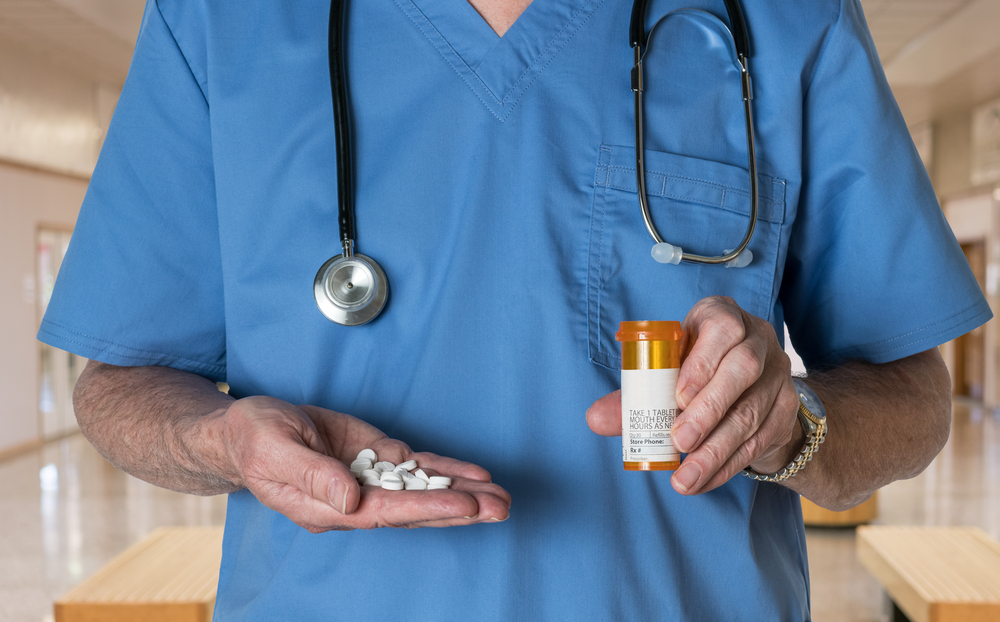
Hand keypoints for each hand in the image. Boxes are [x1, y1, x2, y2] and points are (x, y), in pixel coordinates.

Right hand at [217, 396, 510, 531]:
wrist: (248, 430)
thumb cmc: (254, 441)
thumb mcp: (274, 450)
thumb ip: (312, 475)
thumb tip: (350, 499)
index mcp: (329, 507)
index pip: (388, 512)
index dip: (430, 509)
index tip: (468, 505)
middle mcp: (355, 500)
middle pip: (416, 509)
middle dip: (461, 509)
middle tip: (503, 507)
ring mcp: (368, 479)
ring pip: (423, 490)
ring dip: (462, 492)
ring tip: (502, 497)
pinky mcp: (374, 457)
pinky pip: (416, 467)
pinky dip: (445, 471)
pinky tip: (474, 475)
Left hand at [587, 296, 801, 494]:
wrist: (748, 387)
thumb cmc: (695, 371)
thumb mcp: (666, 371)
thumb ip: (633, 393)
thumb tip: (595, 418)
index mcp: (721, 317)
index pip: (722, 330)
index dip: (702, 363)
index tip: (678, 398)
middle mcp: (757, 340)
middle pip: (742, 371)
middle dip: (708, 410)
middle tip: (678, 442)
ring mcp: (777, 375)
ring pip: (751, 413)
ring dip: (716, 450)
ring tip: (685, 477)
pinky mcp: (785, 410)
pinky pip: (759, 441)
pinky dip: (727, 466)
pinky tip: (703, 481)